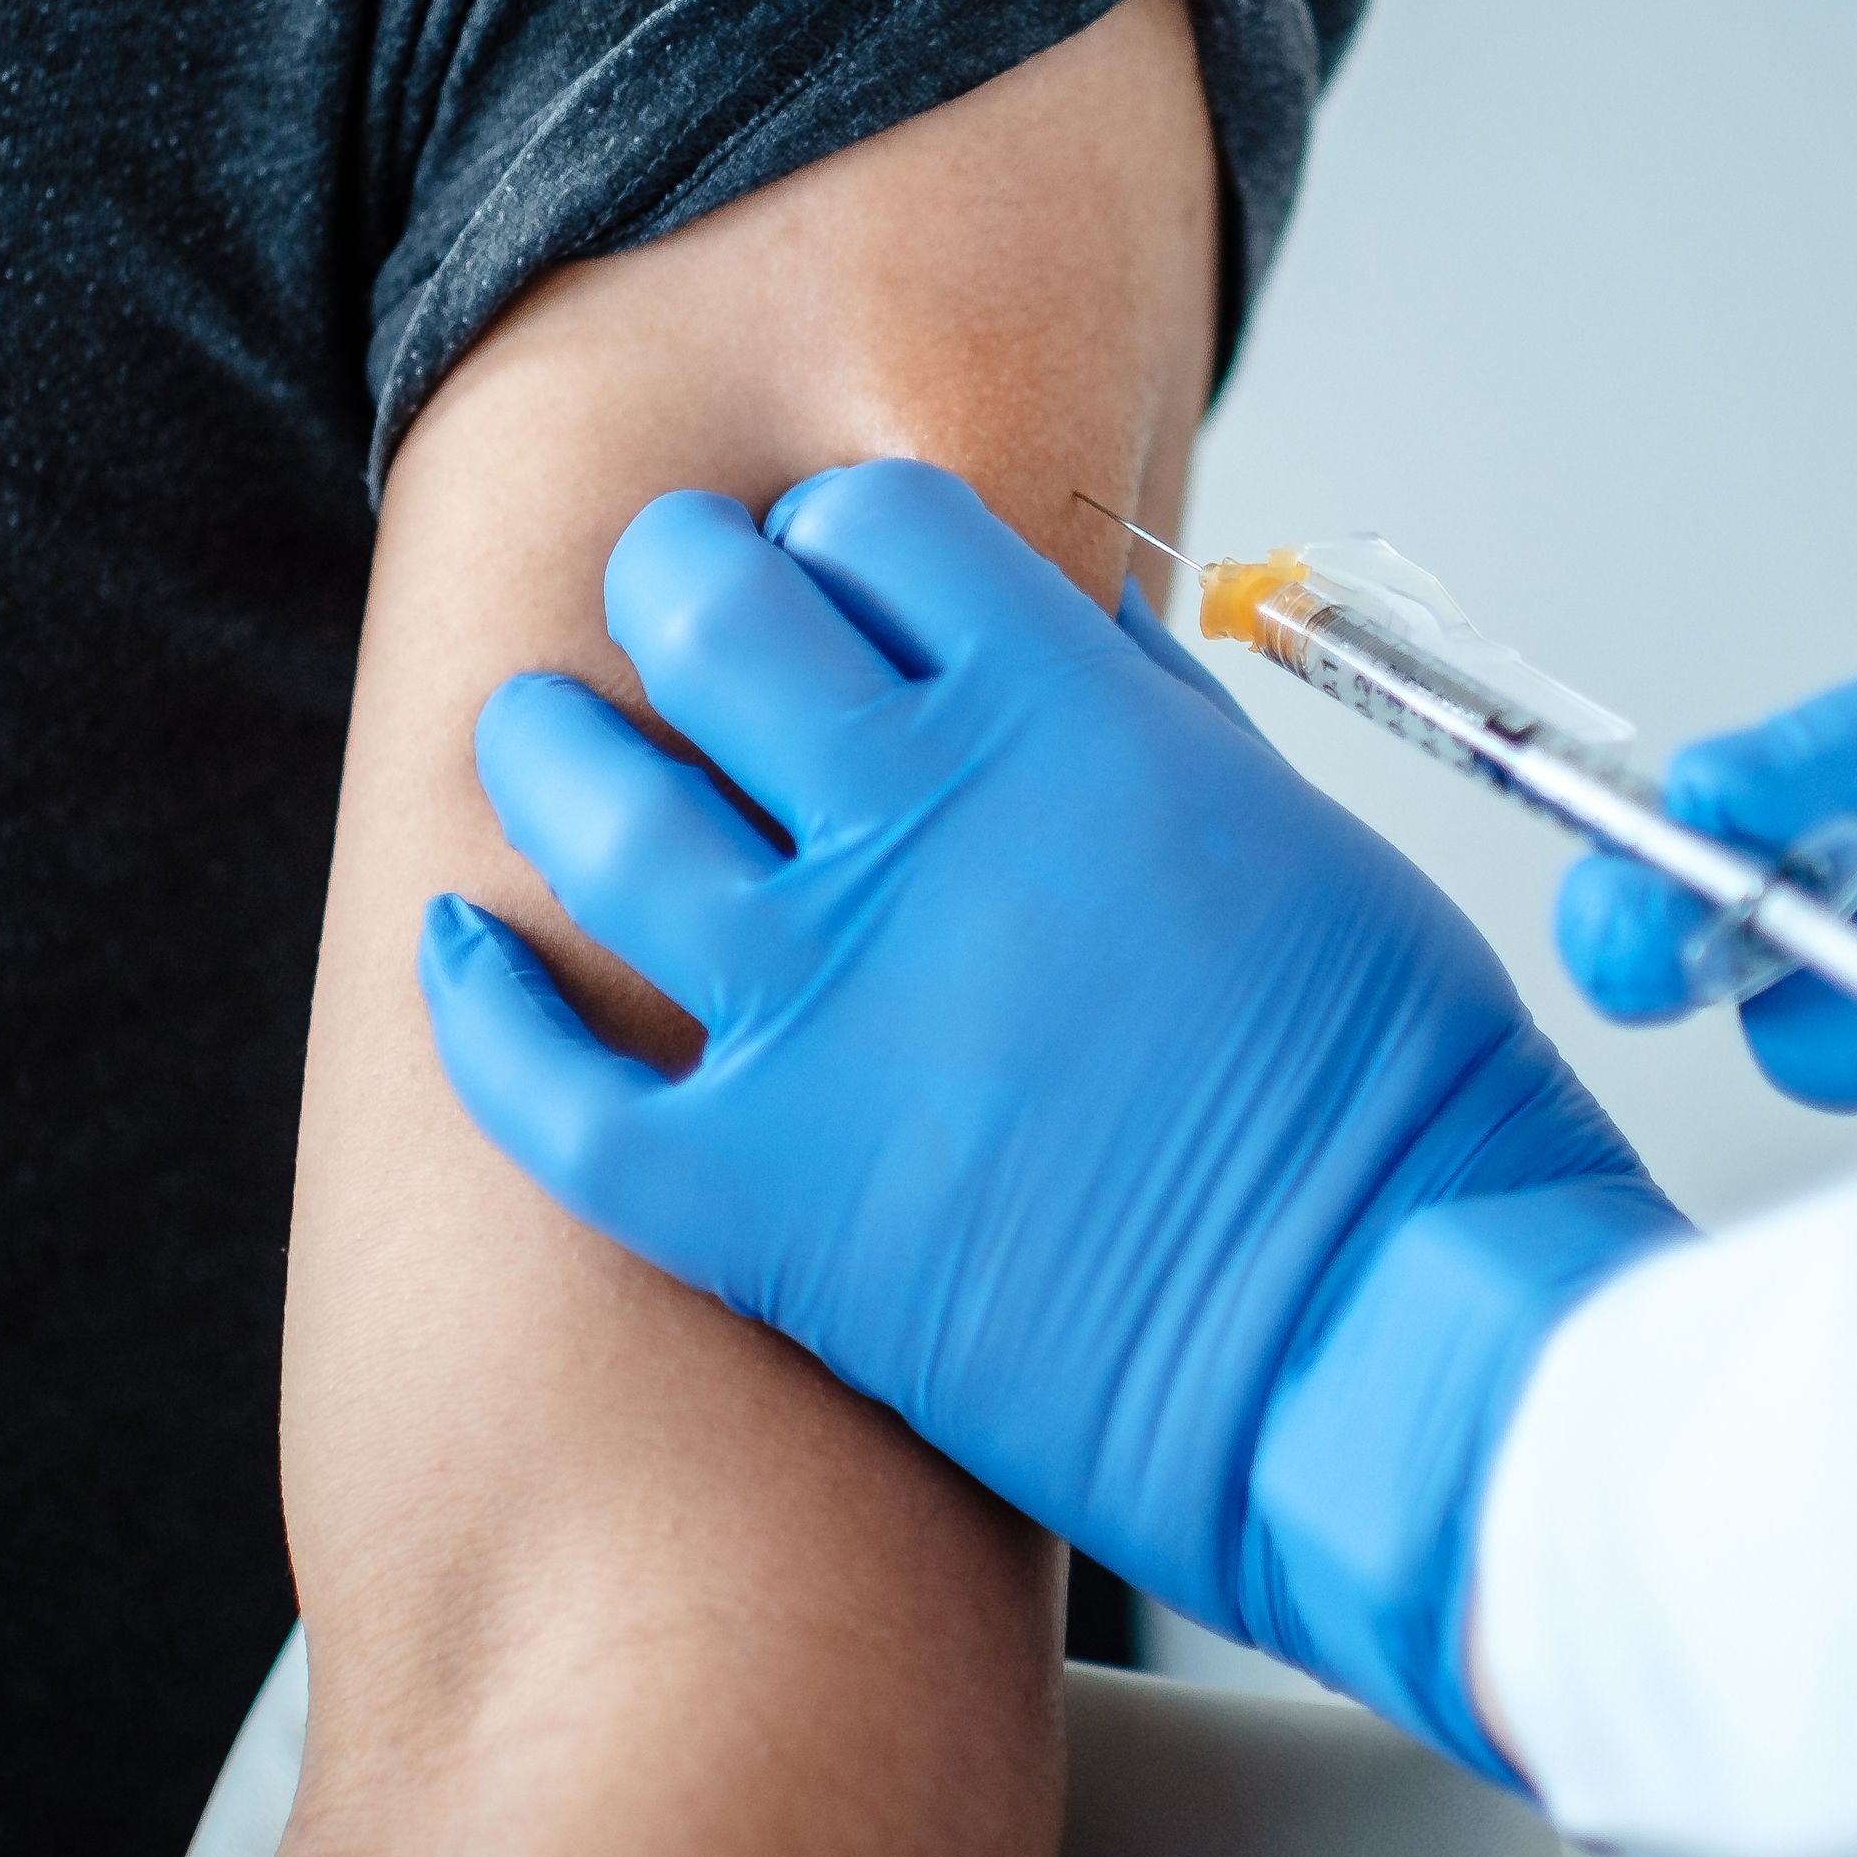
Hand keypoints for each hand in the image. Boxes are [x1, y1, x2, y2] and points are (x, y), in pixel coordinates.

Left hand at [417, 460, 1682, 1779]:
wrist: (1379, 1330)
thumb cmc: (1390, 1097)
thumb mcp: (1303, 833)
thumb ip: (1157, 721)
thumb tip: (1073, 639)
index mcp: (1069, 719)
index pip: (877, 527)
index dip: (841, 535)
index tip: (836, 570)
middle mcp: (919, 827)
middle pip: (706, 618)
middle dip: (676, 583)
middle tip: (673, 606)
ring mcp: (817, 1007)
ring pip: (591, 812)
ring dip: (548, 750)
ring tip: (541, 738)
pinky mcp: (755, 1190)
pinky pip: (544, 1085)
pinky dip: (480, 1005)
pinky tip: (466, 954)